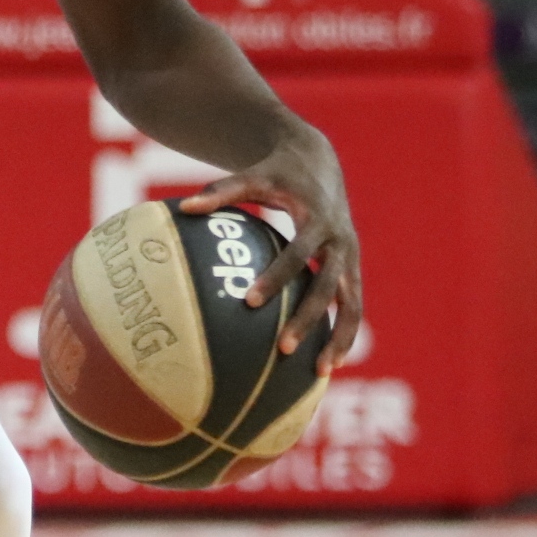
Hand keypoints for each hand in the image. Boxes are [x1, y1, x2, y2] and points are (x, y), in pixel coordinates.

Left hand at [174, 120, 363, 372]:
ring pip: (351, 304)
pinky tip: (327, 365)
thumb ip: (221, 191)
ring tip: (319, 374)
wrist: (319, 161)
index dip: (276, 277)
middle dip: (308, 318)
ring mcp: (351, 257)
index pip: (297, 254)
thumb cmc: (278, 172)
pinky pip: (353, 307)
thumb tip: (184, 207)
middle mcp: (340, 241)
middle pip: (328, 286)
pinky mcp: (353, 269)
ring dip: (339, 338)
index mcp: (318, 219)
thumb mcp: (254, 176)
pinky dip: (344, 334)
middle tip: (283, 348)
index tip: (250, 301)